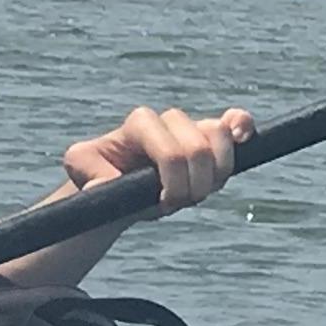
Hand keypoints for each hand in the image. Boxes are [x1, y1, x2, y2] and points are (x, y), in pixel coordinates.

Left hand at [61, 102, 252, 212]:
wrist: (119, 184)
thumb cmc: (99, 175)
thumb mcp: (81, 171)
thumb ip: (88, 173)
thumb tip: (104, 184)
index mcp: (139, 124)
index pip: (171, 153)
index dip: (174, 185)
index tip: (162, 205)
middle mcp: (168, 120)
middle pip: (200, 150)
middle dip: (195, 186)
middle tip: (178, 205)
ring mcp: (192, 127)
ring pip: (221, 137)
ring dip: (217, 174)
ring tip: (198, 192)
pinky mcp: (211, 136)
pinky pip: (236, 121)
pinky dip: (244, 127)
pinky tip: (244, 137)